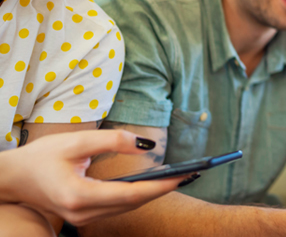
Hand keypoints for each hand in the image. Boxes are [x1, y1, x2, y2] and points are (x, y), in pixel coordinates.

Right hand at [0, 129, 181, 226]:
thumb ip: (112, 140)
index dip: (159, 186)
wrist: (11, 179)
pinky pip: (118, 208)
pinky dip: (139, 196)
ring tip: (182, 176)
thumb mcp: (76, 141)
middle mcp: (82, 213)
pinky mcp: (83, 216)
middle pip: (133, 204)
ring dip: (154, 193)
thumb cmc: (41, 157)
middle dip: (164, 189)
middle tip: (193, 174)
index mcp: (79, 195)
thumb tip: (147, 147)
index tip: (184, 175)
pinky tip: (156, 183)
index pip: (129, 194)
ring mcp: (82, 219)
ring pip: (127, 208)